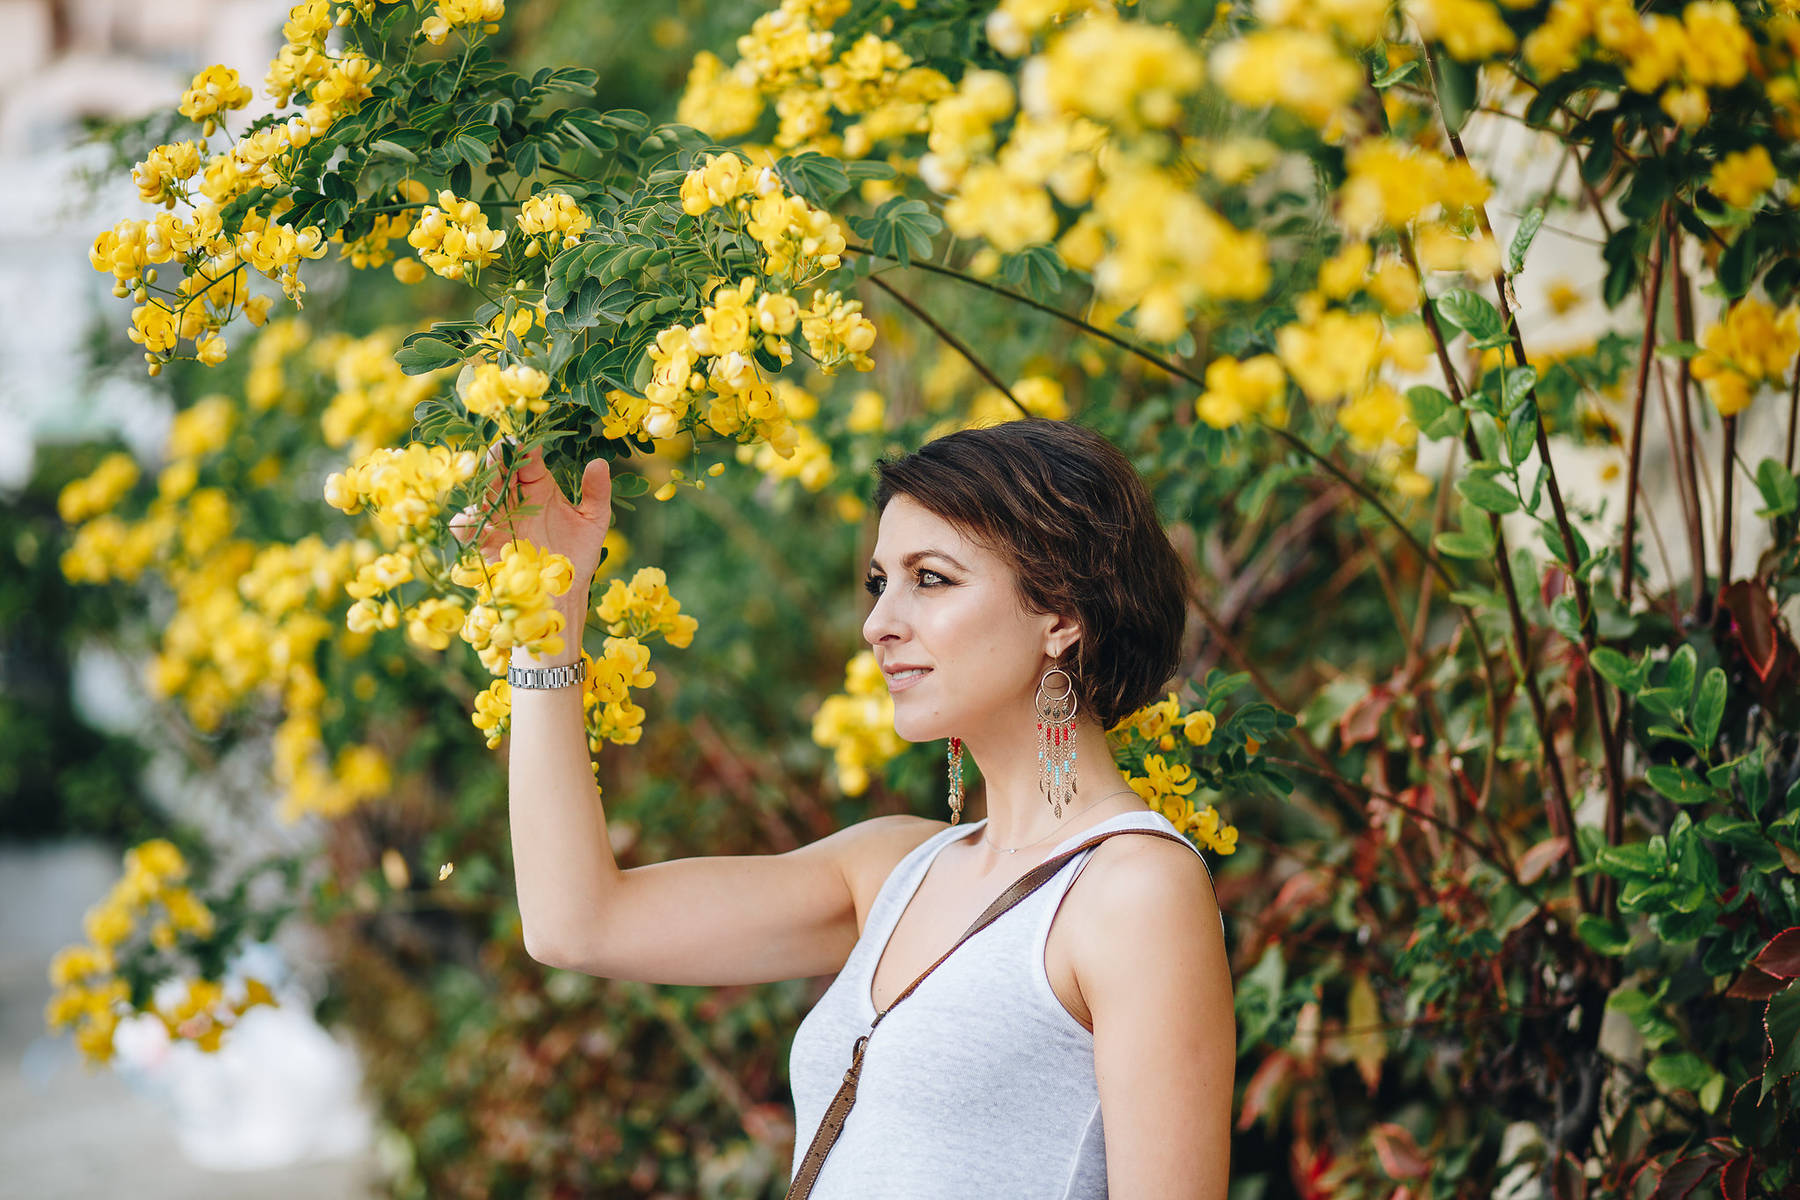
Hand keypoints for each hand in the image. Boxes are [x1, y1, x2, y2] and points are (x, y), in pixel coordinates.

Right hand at [450, 438, 613, 599]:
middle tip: (502, 450)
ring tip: (491, 483)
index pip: (527, 460)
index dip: (525, 449)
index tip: (526, 441)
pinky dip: (466, 523)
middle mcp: (514, 500)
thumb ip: (596, 493)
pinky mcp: (484, 545)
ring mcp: (497, 521)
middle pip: (499, 472)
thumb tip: (599, 463)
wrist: (563, 594)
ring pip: (480, 496)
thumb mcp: (592, 521)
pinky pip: (466, 529)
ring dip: (482, 488)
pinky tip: (476, 519)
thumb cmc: (578, 555)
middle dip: (498, 460)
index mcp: (538, 488)